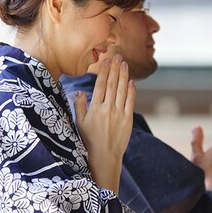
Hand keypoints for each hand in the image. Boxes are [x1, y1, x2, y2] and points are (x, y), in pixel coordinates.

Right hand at [74, 54, 134, 192]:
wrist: (104, 156)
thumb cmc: (89, 140)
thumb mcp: (79, 123)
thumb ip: (79, 106)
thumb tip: (80, 91)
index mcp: (94, 108)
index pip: (100, 85)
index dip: (104, 71)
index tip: (106, 60)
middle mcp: (107, 109)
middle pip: (112, 84)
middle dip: (115, 69)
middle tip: (117, 56)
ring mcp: (119, 114)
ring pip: (122, 90)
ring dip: (124, 76)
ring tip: (125, 64)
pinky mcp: (128, 120)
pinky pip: (130, 102)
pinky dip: (131, 91)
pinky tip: (132, 81)